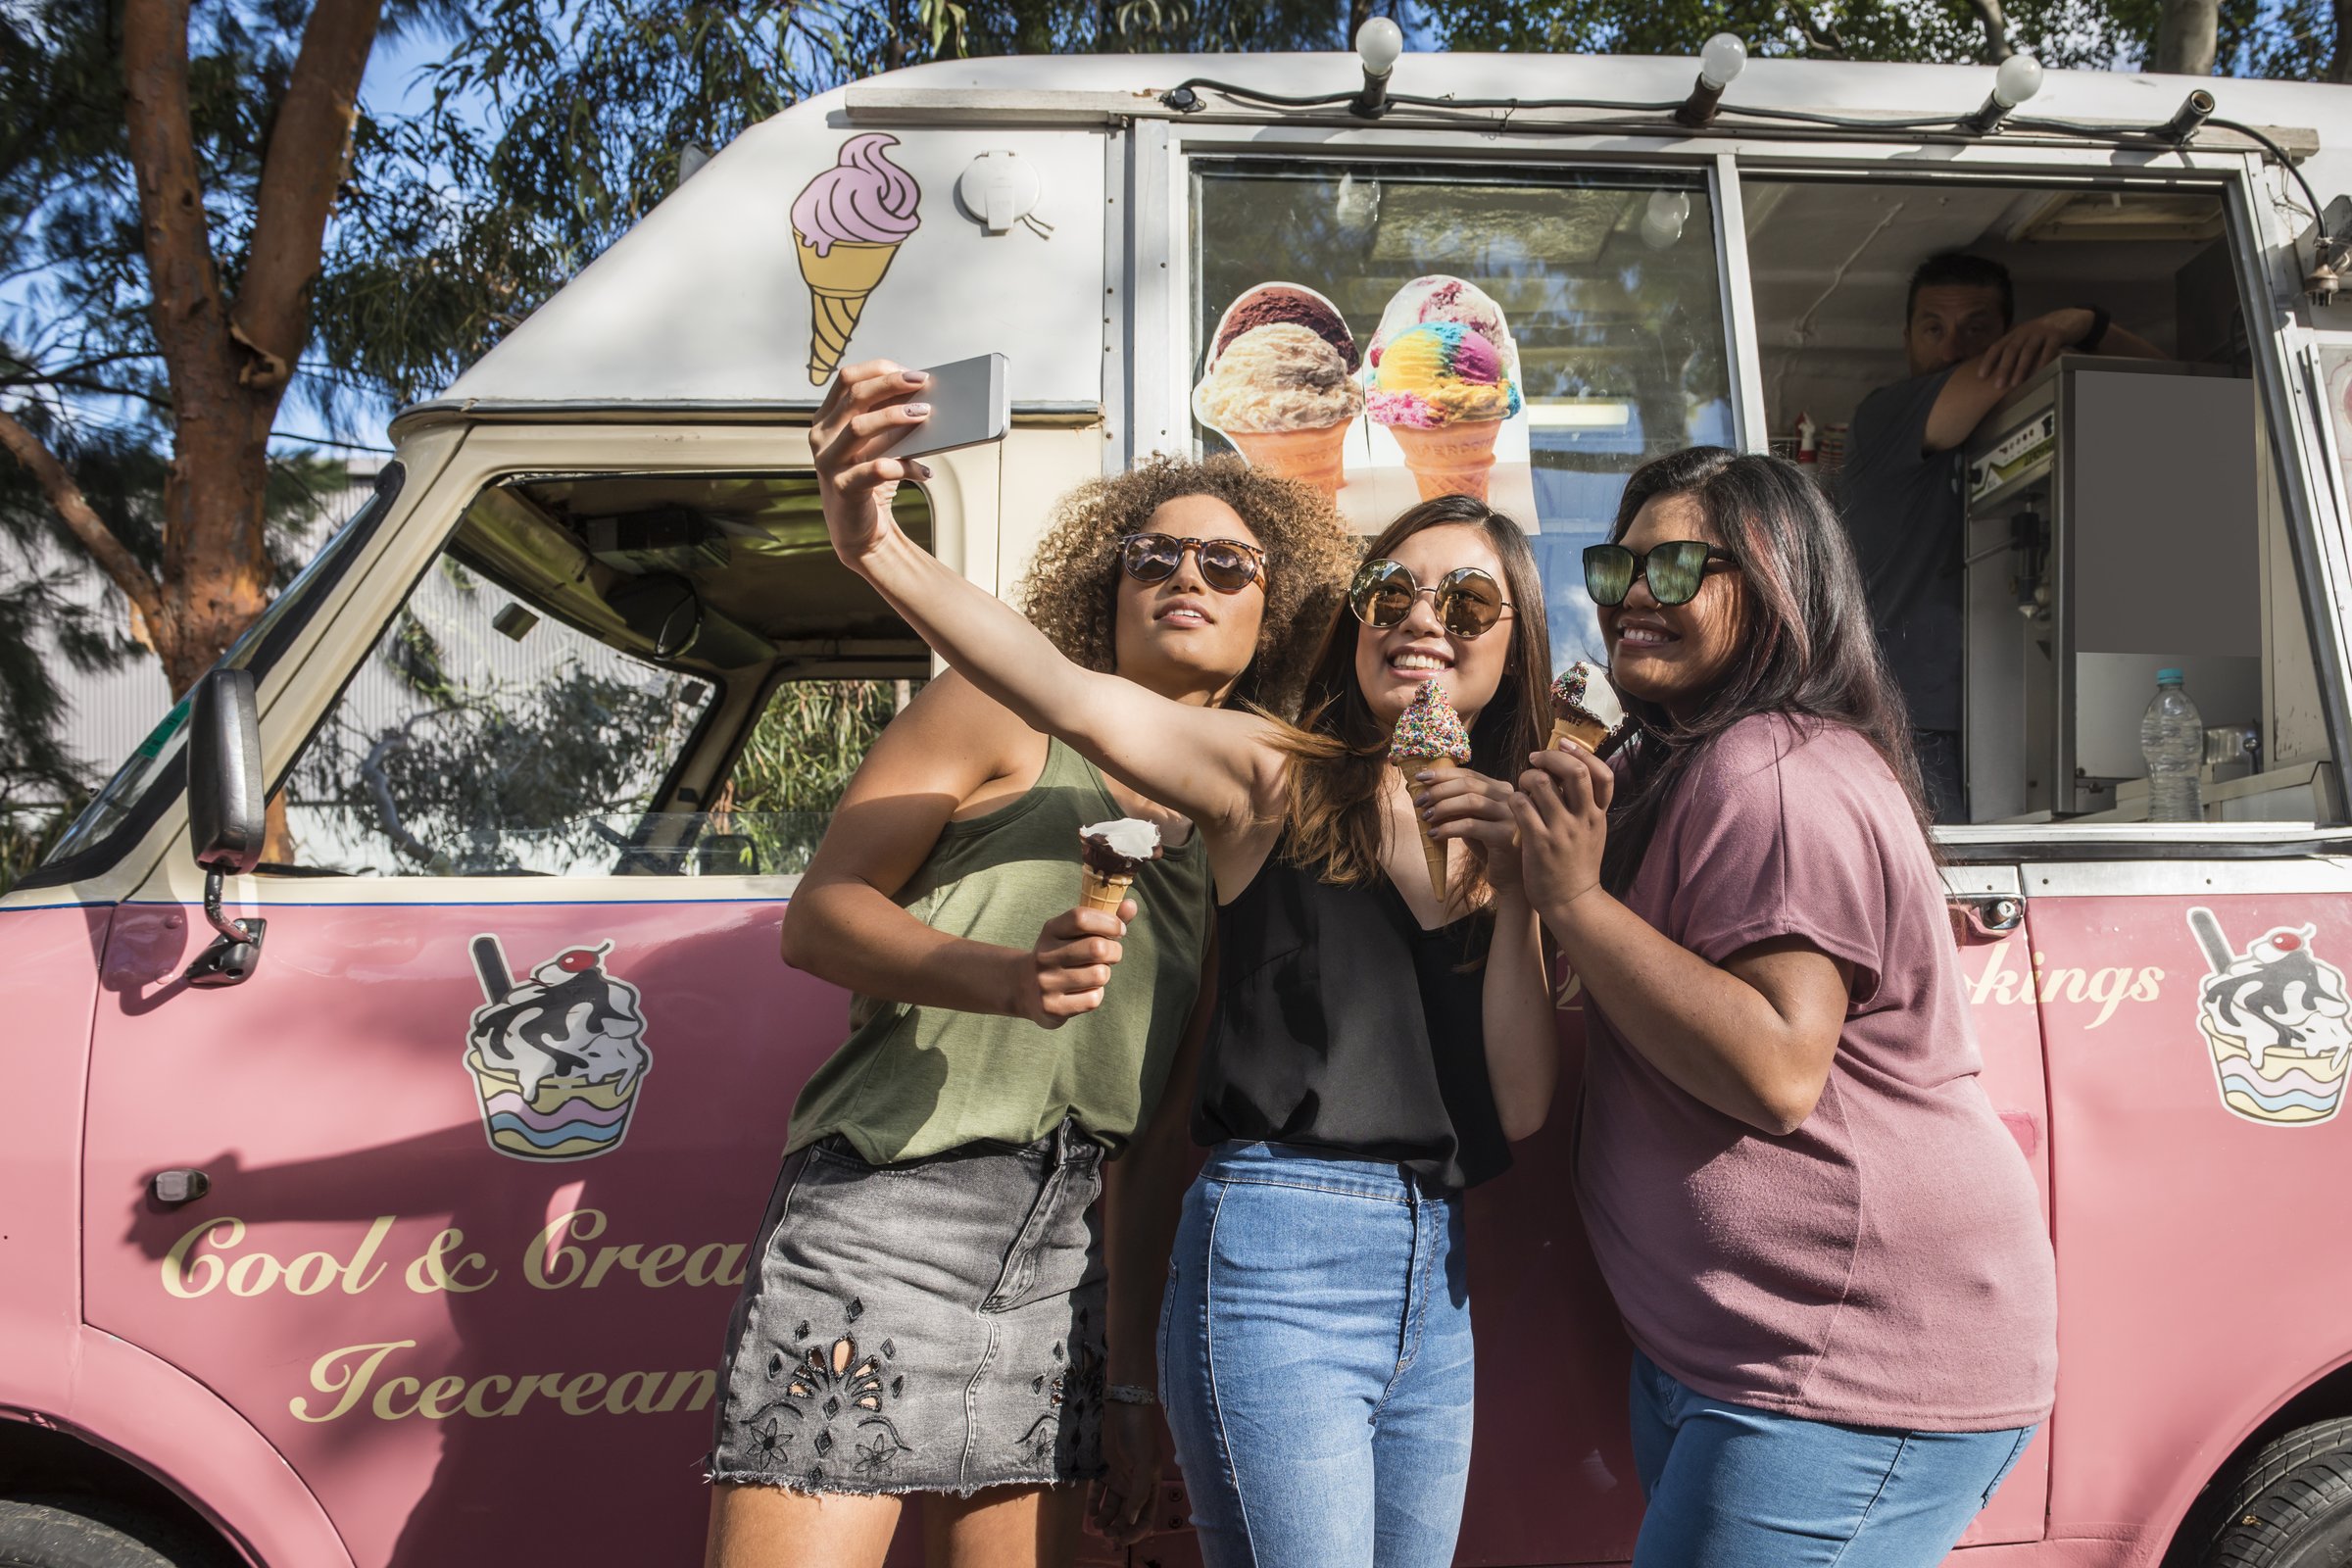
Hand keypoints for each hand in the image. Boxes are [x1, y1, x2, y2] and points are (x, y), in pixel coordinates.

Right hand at [810, 360, 935, 565]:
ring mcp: (828, 462)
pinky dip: (905, 466)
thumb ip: (887, 418)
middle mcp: (821, 436)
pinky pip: (876, 469)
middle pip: (854, 396)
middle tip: (923, 382)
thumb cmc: (869, 480)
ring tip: (925, 415)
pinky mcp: (842, 488)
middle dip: (891, 384)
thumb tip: (923, 394)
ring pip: (859, 427)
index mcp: (826, 418)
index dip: (878, 369)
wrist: (858, 531)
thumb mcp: (876, 444)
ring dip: (896, 416)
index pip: (846, 379)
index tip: (910, 372)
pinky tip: (926, 471)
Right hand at [1009, 900, 1134, 1026]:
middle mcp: (1044, 955)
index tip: (1119, 930)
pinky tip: (1084, 991)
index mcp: (1050, 930)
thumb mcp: (1074, 933)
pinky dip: (1096, 994)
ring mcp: (1046, 982)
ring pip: (1100, 975)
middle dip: (1115, 951)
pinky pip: (1093, 999)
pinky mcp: (1052, 1007)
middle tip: (1111, 954)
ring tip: (1094, 973)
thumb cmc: (1062, 954)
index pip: (1081, 918)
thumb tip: (1132, 904)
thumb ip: (1104, 919)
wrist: (1024, 987)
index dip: (1109, 922)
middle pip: (1097, 948)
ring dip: (1105, 974)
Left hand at [1090, 1401, 1164, 1546]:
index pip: (1145, 1516)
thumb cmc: (1139, 1433)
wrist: (1123, 1406)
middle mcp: (1133, 1484)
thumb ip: (1138, 1492)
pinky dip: (1094, 1503)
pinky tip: (1090, 1511)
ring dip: (1106, 1518)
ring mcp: (1118, 1477)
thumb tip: (1130, 1519)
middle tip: (1107, 1535)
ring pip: (1111, 1506)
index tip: (1123, 1539)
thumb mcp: (1145, 1463)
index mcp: (1149, 1485)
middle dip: (1119, 1528)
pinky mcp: (1102, 1468)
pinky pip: (1097, 1491)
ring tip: (1098, 1525)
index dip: (1136, 1531)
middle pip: (1127, 1515)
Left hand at [1415, 767, 1523, 892]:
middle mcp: (1511, 799)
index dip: (1443, 774)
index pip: (1470, 774)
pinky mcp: (1505, 836)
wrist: (1509, 876)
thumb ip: (1458, 804)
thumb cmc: (1488, 846)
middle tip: (1419, 801)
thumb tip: (1424, 791)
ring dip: (1443, 807)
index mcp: (1502, 790)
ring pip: (1471, 802)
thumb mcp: (1473, 819)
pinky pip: (1471, 826)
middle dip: (1439, 790)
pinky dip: (1448, 828)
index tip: (1420, 777)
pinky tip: (1434, 835)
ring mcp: (1511, 816)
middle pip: (1469, 785)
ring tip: (1426, 817)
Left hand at [1510, 741, 1613, 924]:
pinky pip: (1521, 806)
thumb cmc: (1577, 864)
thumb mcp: (1592, 832)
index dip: (1584, 754)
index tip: (1564, 743)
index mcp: (1598, 815)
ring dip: (1527, 777)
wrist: (1572, 902)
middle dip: (1551, 757)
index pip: (1603, 774)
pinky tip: (1514, 805)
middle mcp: (1584, 820)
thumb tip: (1570, 767)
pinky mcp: (1539, 843)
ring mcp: (1562, 831)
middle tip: (1535, 758)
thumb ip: (1585, 804)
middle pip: (1575, 772)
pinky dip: (1515, 798)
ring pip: (1542, 784)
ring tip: (1522, 787)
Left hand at [1977, 307, 2095, 390]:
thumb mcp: (2027, 338)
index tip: (1981, 376)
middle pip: (2011, 350)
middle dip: (2003, 368)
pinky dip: (2043, 362)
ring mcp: (2041, 332)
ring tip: (2014, 384)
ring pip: (2027, 351)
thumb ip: (2015, 350)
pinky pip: (2049, 350)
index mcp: (2015, 333)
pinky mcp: (2057, 334)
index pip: (1997, 346)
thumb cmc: (2045, 334)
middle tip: (1997, 385)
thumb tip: (1999, 373)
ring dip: (2020, 368)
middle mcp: (2025, 331)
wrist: (2071, 318)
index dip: (1988, 361)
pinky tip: (2039, 374)